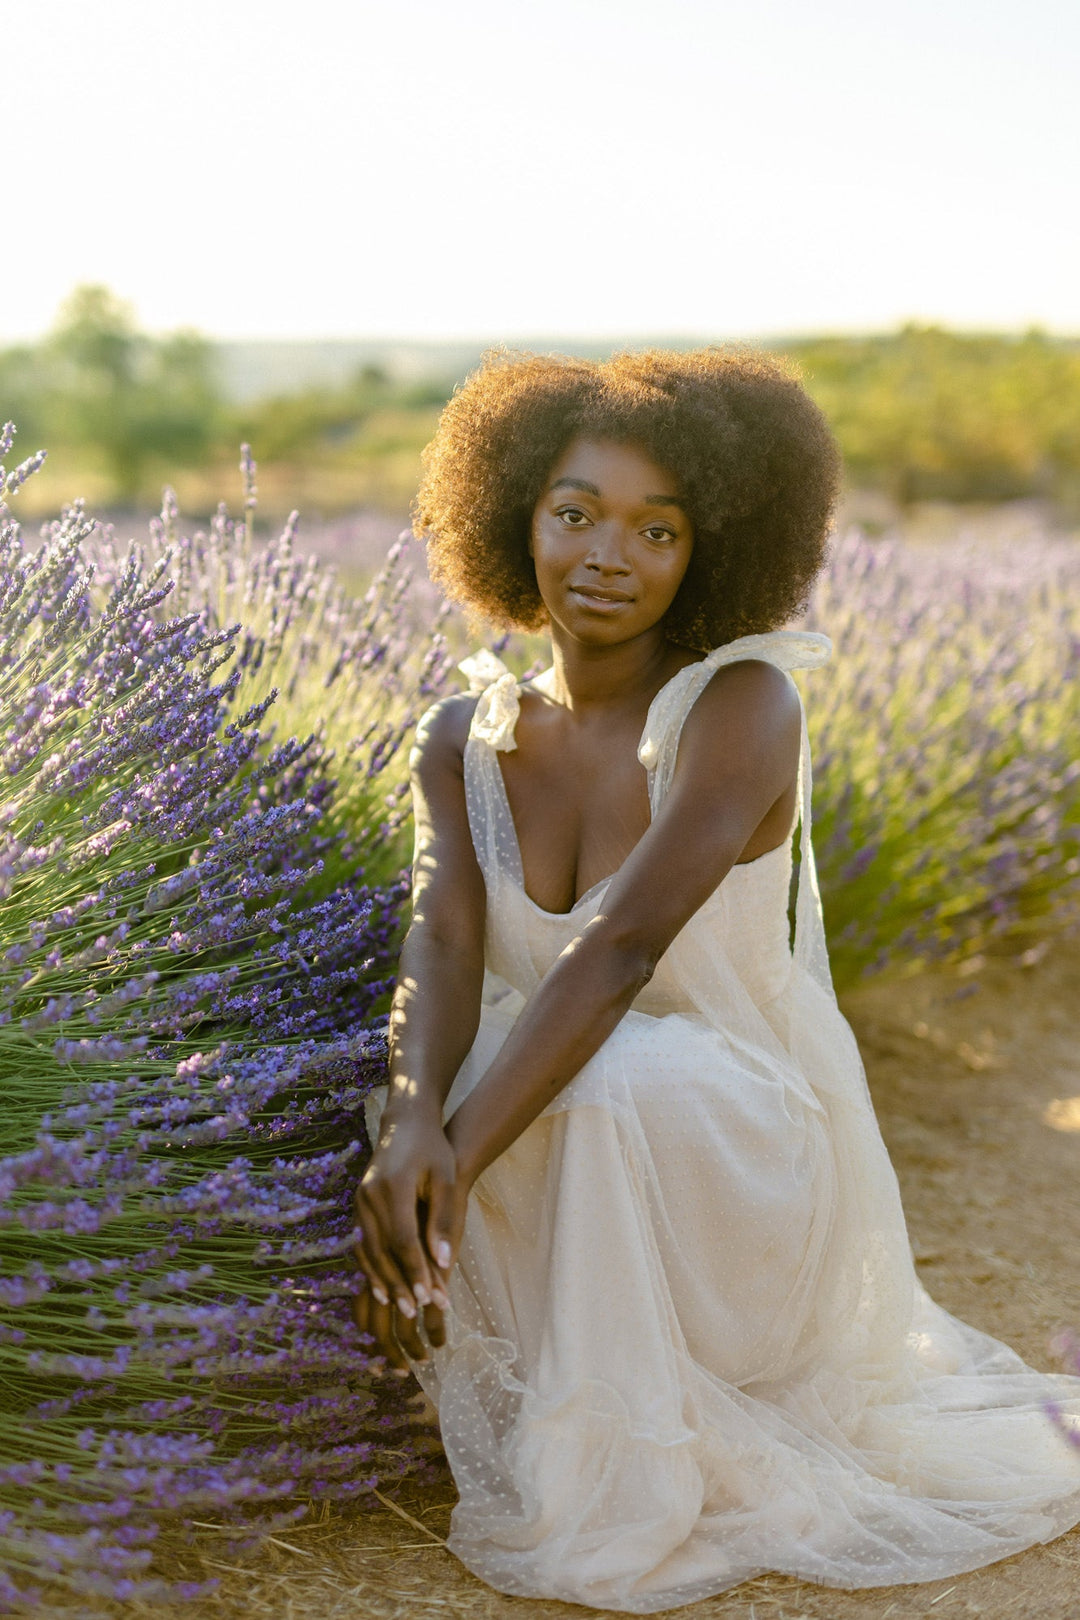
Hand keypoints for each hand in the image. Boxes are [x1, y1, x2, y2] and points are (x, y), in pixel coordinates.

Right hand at [351, 1106, 469, 1365]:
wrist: (405, 1123)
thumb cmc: (433, 1150)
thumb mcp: (446, 1179)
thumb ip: (444, 1220)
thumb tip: (445, 1264)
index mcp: (393, 1186)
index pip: (403, 1239)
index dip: (415, 1271)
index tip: (429, 1298)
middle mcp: (370, 1194)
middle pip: (381, 1250)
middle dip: (399, 1283)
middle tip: (415, 1312)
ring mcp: (359, 1199)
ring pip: (368, 1249)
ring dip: (382, 1280)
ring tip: (399, 1307)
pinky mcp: (358, 1203)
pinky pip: (362, 1242)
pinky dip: (371, 1266)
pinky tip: (382, 1286)